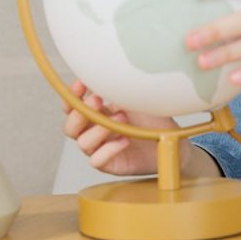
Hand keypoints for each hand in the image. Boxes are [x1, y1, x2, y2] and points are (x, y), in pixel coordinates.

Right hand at [61, 81, 179, 175]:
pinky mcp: (110, 165)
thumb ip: (116, 91)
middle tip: (98, 101)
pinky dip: (109, 150)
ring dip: (99, 130)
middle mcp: (94, 132)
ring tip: (122, 118)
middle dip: (80, 114)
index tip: (80, 84)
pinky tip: (125, 140)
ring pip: (82, 143)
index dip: (71, 97)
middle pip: (70, 128)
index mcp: (96, 114)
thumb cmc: (151, 121)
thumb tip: (105, 74)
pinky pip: (97, 161)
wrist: (170, 142)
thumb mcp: (134, 100)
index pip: (72, 107)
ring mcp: (100, 149)